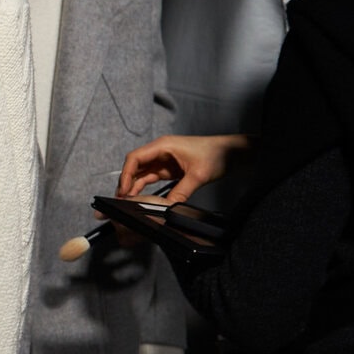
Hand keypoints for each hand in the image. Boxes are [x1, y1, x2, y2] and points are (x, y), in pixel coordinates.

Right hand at [117, 133, 249, 202]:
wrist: (232, 152)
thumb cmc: (217, 154)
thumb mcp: (198, 175)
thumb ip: (180, 192)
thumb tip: (166, 207)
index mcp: (163, 146)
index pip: (135, 158)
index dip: (126, 175)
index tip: (123, 191)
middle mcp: (160, 151)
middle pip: (135, 166)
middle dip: (126, 182)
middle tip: (120, 199)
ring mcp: (164, 160)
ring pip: (142, 173)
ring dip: (134, 186)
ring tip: (127, 201)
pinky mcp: (170, 169)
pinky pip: (152, 178)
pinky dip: (144, 187)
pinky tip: (140, 197)